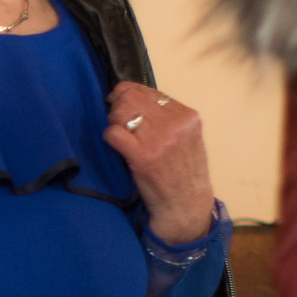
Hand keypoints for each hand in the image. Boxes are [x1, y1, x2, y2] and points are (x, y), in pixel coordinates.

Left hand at [102, 82, 213, 243]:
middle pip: (131, 97)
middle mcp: (175, 125)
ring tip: (118, 133)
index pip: (148, 90)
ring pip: (120, 112)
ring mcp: (159, 140)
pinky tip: (115, 145)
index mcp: (187, 116)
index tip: (119, 100)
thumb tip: (134, 98)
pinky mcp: (142, 157)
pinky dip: (109, 137)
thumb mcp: (188, 138)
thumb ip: (168, 117)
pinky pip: (113, 133)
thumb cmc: (185, 172)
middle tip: (115, 118)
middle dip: (117, 105)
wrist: (187, 206)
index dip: (127, 92)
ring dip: (113, 120)